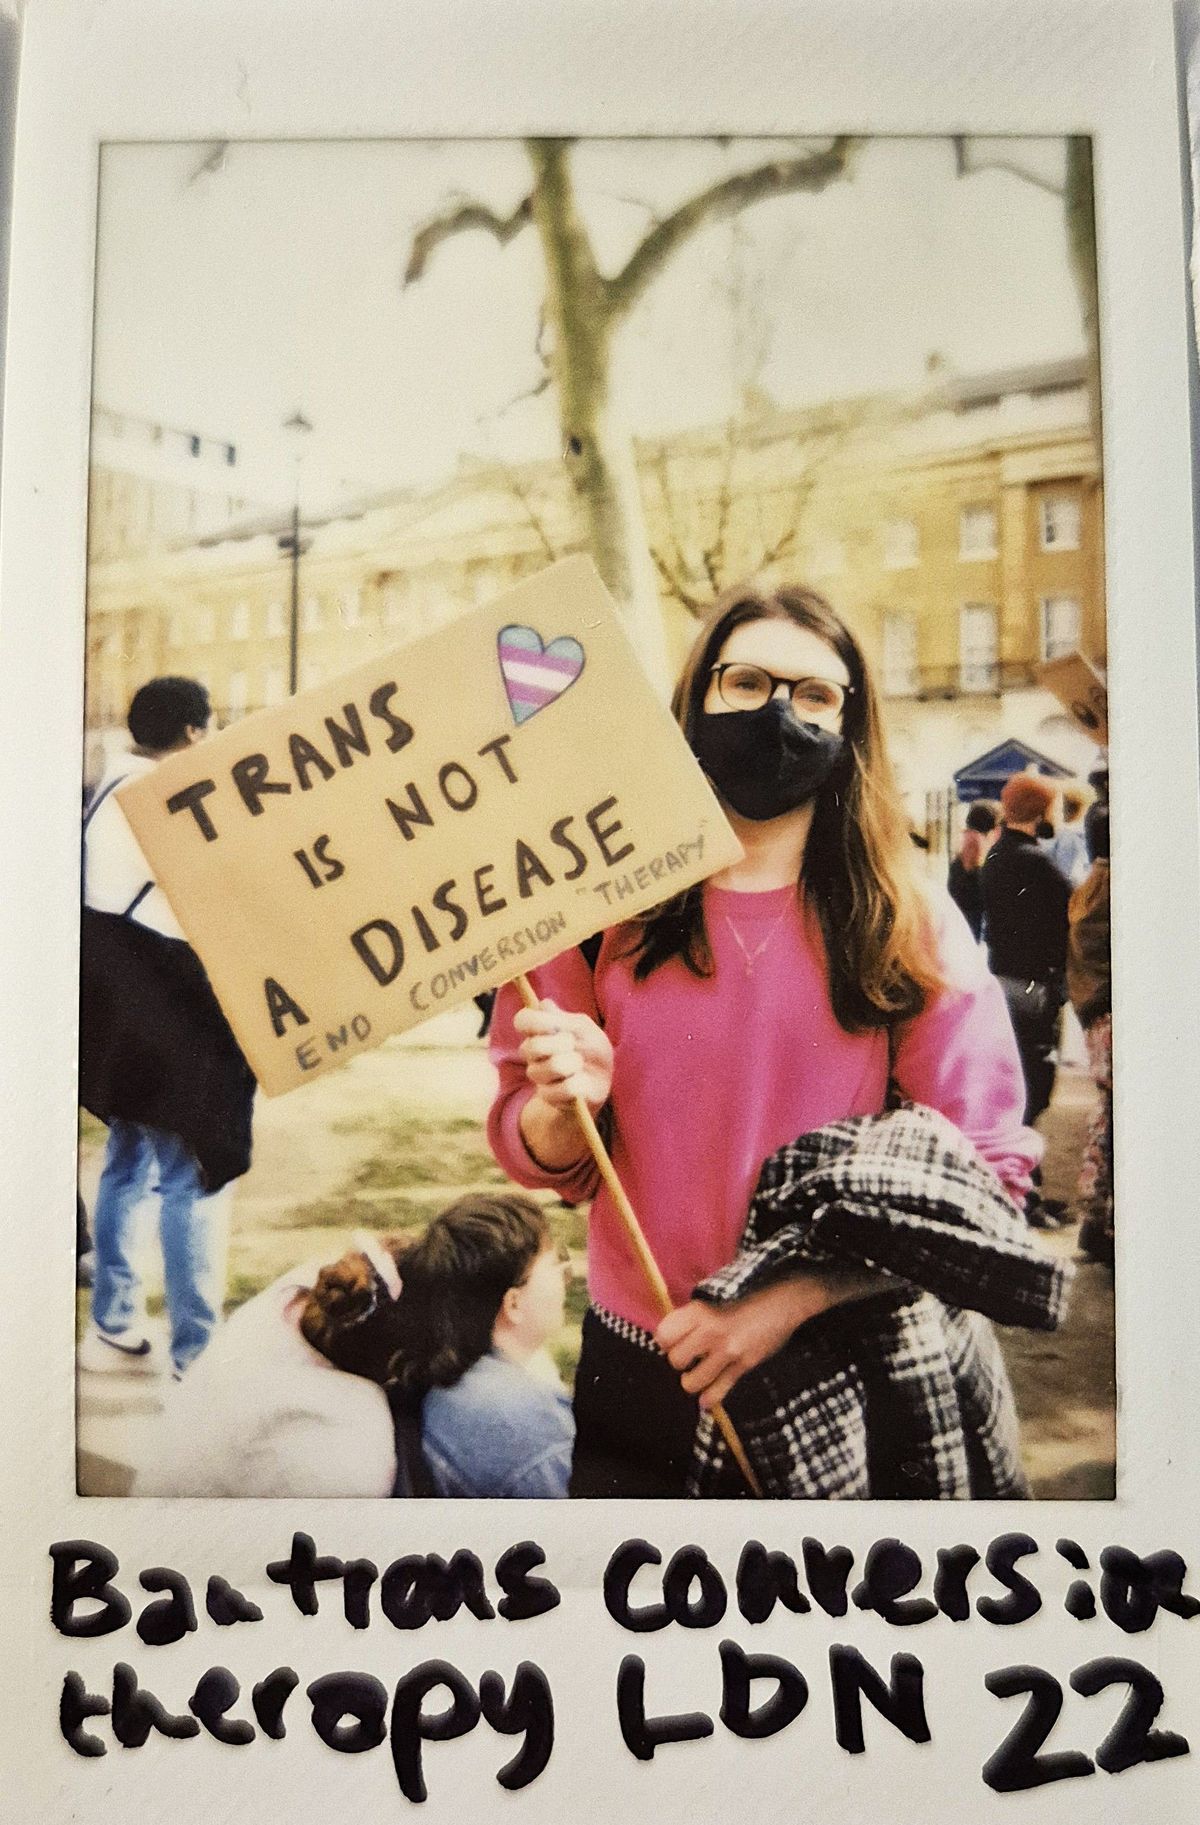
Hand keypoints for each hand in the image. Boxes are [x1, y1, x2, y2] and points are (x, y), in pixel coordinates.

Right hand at [514, 999, 613, 1115]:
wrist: (602, 1078)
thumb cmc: (591, 1048)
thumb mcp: (584, 1027)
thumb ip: (563, 1019)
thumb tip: (544, 1005)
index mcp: (538, 1032)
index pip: (522, 1020)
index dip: (536, 1021)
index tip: (554, 1025)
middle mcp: (533, 1054)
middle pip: (532, 1046)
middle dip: (560, 1043)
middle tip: (572, 1044)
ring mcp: (539, 1076)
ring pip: (552, 1067)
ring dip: (573, 1063)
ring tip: (580, 1064)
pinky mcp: (549, 1097)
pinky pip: (565, 1088)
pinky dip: (580, 1082)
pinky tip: (582, 1081)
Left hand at [655, 1277, 832, 1410]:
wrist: (777, 1307)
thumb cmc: (739, 1308)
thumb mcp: (709, 1308)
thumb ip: (688, 1324)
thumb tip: (663, 1344)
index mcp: (698, 1311)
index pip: (663, 1335)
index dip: (665, 1343)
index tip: (672, 1343)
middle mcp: (710, 1329)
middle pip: (675, 1360)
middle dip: (680, 1363)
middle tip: (690, 1360)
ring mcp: (728, 1348)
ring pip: (693, 1380)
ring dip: (692, 1383)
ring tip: (698, 1378)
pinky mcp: (743, 1364)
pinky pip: (719, 1389)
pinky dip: (710, 1398)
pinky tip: (707, 1400)